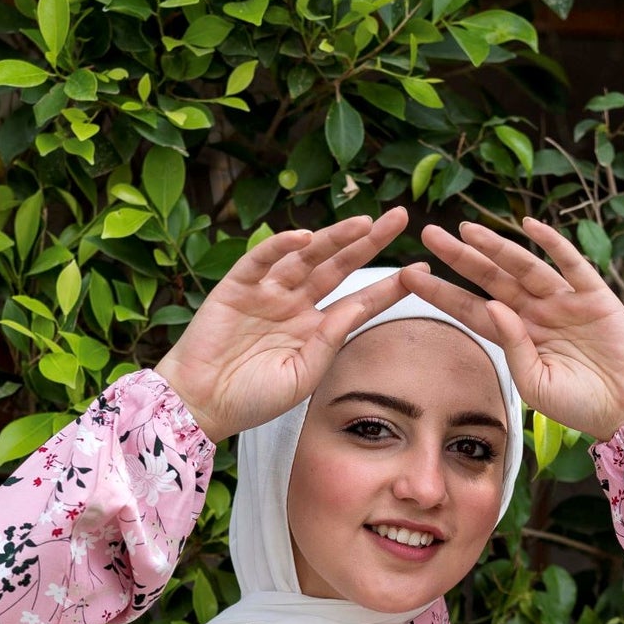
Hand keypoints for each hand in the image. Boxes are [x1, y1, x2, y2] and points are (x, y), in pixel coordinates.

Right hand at [155, 208, 409, 441]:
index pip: (358, 300)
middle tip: (400, 218)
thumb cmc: (253, 399)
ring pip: (307, 256)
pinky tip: (305, 236)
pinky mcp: (237, 285)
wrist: (202, 404)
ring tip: (364, 223)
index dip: (388, 286)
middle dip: (368, 242)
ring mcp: (267, 291)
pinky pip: (262, 259)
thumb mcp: (303, 376)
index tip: (420, 270)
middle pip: (338, 266)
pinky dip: (281, 246)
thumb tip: (355, 310)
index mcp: (314, 329)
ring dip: (334, 237)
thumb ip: (329, 341)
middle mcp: (294, 303)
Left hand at [397, 216, 623, 441]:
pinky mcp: (593, 294)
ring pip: (522, 266)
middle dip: (460, 258)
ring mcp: (563, 300)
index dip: (441, 292)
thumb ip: (511, 347)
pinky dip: (551, 243)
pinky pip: (569, 263)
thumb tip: (492, 305)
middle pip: (490, 278)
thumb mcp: (533, 384)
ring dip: (496, 246)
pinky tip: (528, 226)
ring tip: (467, 229)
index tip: (410, 277)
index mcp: (517, 337)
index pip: (470, 309)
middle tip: (429, 235)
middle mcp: (535, 313)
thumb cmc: (579, 405)